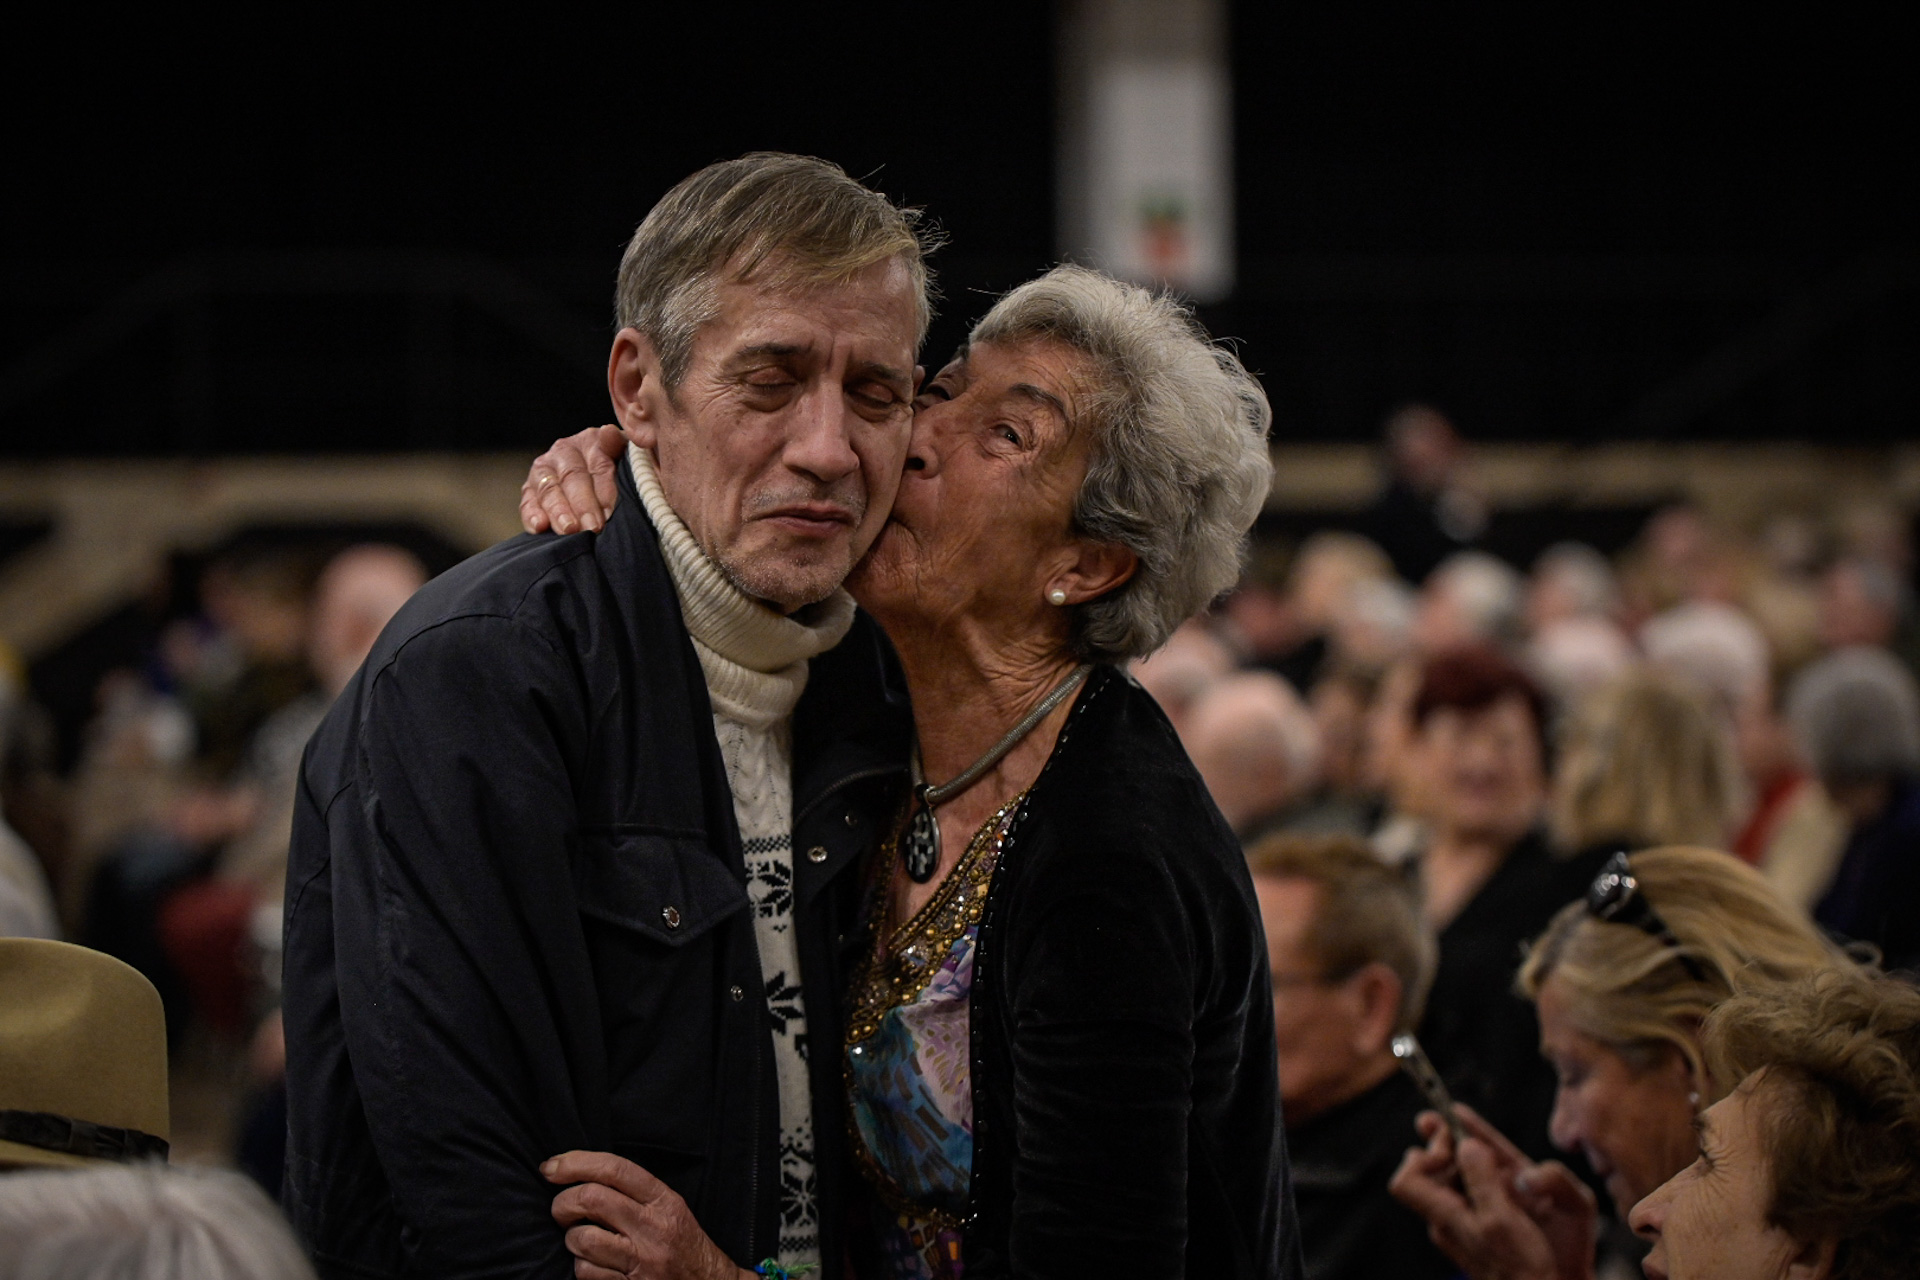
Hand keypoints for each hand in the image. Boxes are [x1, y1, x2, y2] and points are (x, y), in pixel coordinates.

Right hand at [521, 425, 625, 534]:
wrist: (603, 478)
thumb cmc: (621, 470)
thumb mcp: (625, 455)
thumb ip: (617, 445)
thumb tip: (607, 432)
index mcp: (591, 441)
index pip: (597, 465)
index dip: (603, 491)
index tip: (609, 512)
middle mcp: (564, 451)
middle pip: (571, 477)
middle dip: (582, 505)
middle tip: (592, 527)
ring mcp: (545, 470)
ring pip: (549, 489)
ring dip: (558, 512)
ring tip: (568, 530)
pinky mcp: (531, 489)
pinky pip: (528, 501)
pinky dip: (531, 514)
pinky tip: (539, 527)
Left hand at [543, 1150, 751, 1279]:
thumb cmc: (684, 1244)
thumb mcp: (670, 1208)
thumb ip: (633, 1193)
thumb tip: (581, 1177)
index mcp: (663, 1200)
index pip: (615, 1169)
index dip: (576, 1163)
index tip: (551, 1166)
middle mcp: (653, 1227)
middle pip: (591, 1199)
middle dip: (563, 1203)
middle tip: (561, 1209)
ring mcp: (642, 1261)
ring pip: (582, 1239)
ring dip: (571, 1239)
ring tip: (580, 1239)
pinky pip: (586, 1272)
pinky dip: (581, 1267)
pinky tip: (593, 1265)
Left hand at [1388, 1107, 1594, 1279]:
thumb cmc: (1523, 1269)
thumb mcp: (1501, 1220)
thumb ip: (1482, 1180)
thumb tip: (1466, 1144)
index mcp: (1446, 1217)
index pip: (1408, 1179)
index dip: (1425, 1156)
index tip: (1452, 1142)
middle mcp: (1447, 1222)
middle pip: (1430, 1174)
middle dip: (1444, 1147)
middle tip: (1456, 1125)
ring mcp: (1462, 1227)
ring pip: (1451, 1182)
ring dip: (1463, 1160)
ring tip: (1478, 1144)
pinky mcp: (1481, 1231)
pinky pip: (1471, 1195)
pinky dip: (1480, 1178)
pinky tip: (1499, 1174)